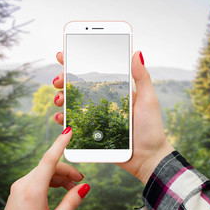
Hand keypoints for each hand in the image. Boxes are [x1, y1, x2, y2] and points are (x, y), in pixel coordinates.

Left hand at [3, 127, 89, 209]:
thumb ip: (71, 202)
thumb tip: (84, 187)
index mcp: (32, 190)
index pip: (49, 159)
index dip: (61, 143)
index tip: (69, 131)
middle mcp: (22, 185)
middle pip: (48, 166)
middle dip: (67, 170)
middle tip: (81, 179)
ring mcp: (17, 189)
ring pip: (42, 173)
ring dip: (59, 177)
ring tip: (72, 188)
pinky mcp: (16, 193)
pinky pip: (35, 180)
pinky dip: (49, 182)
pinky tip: (59, 191)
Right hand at [53, 51, 173, 184]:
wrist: (147, 158)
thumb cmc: (151, 128)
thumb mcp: (148, 99)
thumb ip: (142, 77)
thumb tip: (137, 52)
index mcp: (114, 91)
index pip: (93, 73)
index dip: (77, 64)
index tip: (64, 55)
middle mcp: (102, 102)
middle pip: (77, 88)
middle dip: (64, 81)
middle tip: (58, 79)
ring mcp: (95, 117)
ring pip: (72, 104)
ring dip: (61, 98)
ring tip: (59, 99)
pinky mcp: (91, 133)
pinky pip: (73, 124)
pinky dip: (64, 119)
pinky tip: (60, 118)